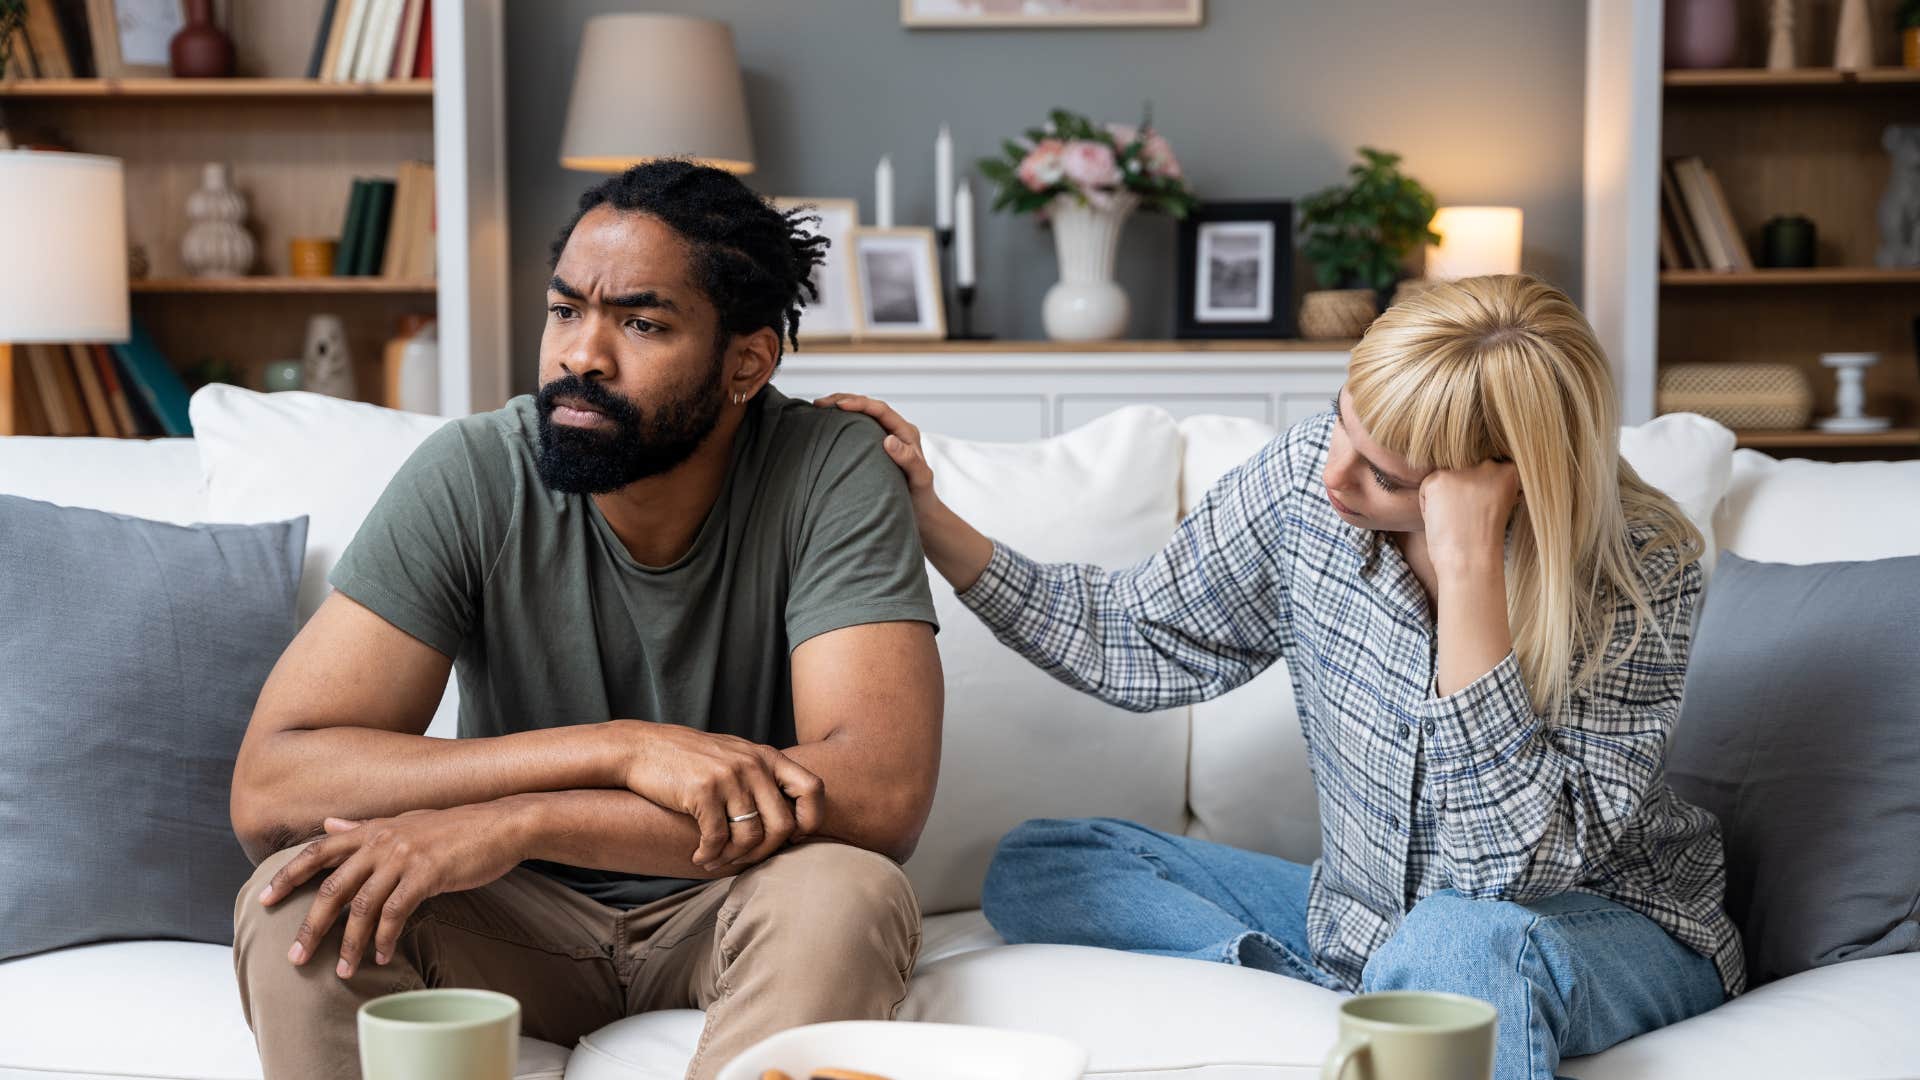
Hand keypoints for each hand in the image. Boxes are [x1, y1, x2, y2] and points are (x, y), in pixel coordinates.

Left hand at [255, 803, 527, 978]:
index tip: (264, 899)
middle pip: (332, 887)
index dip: (288, 875)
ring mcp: (403, 856)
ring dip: (349, 943)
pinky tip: (380, 956)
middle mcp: (381, 841)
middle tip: (295, 957)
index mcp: (372, 830)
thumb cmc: (455, 827)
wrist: (500, 824)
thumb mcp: (405, 822)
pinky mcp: (427, 873)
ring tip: (343, 971)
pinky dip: (384, 938)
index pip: (317, 851)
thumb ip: (365, 828)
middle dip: (311, 926)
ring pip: (362, 907)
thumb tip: (330, 824)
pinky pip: (396, 913)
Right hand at [613, 720, 824, 871]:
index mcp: (767, 757)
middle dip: (764, 853)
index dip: (810, 820)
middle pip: (783, 826)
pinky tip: (700, 858)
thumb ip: (763, 780)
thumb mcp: (736, 757)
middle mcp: (753, 764)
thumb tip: (793, 825)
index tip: (789, 837)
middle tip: (742, 859)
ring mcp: (729, 776)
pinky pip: (718, 839)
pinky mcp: (703, 790)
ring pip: (751, 837)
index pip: (813, 790)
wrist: (643, 748)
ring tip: (717, 860)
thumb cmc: (691, 760)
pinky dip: (710, 856)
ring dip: (734, 859)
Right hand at [812, 393, 994, 591]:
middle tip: (819, 403)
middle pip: (868, 407)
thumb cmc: (922, 497)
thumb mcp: (919, 479)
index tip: (839, 405)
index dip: (859, 404)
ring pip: (861, 416)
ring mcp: (884, 439)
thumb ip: (909, 460)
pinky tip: (827, 426)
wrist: (921, 513)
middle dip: (843, 400)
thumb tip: (888, 440)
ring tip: (818, 409)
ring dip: (841, 409)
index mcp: (906, 433)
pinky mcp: (875, 449)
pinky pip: (857, 430)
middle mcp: (896, 431)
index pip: (881, 410)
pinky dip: (842, 424)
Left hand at [1418, 459, 1521, 576]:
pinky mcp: (1439, 478)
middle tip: (1469, 519)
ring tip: (1456, 520)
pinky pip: (1426, 490)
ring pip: (1444, 479)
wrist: (1471, 561)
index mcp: (1509, 470)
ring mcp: (1463, 470)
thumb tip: (1465, 470)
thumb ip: (1487, 482)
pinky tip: (1443, 521)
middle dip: (1461, 493)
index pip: (1483, 471)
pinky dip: (1428, 508)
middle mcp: (1488, 465)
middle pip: (1463, 471)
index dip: (1478, 496)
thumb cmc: (1482, 540)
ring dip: (1444, 499)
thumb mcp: (1497, 503)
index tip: (1483, 514)